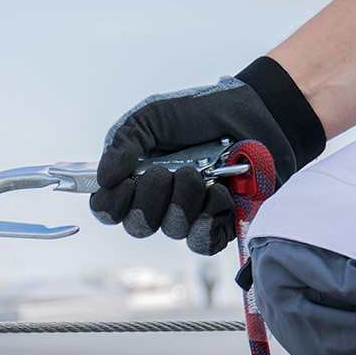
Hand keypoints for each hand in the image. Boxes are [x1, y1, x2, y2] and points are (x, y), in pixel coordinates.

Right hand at [90, 58, 322, 253]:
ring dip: (184, 200)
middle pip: (138, 227)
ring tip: (199, 173)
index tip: (125, 181)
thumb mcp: (152, 116)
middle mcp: (160, 202)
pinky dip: (209, 219)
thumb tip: (103, 179)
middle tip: (166, 171)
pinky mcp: (221, 223)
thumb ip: (123, 143)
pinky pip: (204, 242)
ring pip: (173, 231)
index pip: (108, 210)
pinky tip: (219, 193)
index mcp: (135, 178)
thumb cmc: (200, 112)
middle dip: (150, 200)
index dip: (112, 204)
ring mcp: (191, 214)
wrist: (252, 112)